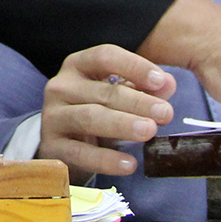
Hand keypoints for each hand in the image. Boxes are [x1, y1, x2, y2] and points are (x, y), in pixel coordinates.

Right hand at [37, 45, 175, 181]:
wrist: (65, 145)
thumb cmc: (97, 111)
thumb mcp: (119, 95)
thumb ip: (144, 88)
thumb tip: (168, 83)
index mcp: (78, 65)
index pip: (105, 57)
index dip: (134, 66)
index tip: (161, 80)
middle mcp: (61, 87)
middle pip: (102, 91)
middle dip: (138, 102)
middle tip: (166, 113)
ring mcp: (53, 117)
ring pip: (89, 118)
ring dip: (122, 124)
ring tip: (149, 131)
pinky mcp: (52, 147)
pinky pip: (81, 153)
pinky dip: (106, 160)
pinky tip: (129, 164)